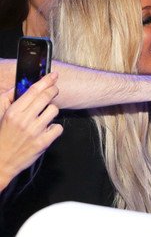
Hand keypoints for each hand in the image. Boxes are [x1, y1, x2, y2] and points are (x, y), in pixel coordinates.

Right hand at [0, 73, 61, 190]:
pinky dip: (54, 128)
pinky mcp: (43, 142)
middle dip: (53, 90)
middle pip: (47, 97)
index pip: (34, 90)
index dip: (46, 81)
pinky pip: (58, 127)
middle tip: (54, 90)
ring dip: (51, 111)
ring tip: (44, 116)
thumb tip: (23, 85)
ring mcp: (35, 131)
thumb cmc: (2, 135)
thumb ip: (9, 98)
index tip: (54, 75)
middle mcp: (25, 120)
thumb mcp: (1, 114)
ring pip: (54, 110)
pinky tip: (46, 130)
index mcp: (13, 112)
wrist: (1, 161)